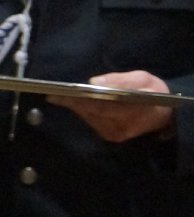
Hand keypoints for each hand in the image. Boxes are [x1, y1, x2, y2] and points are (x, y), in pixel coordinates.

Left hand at [50, 70, 176, 141]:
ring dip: (74, 107)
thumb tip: (94, 82)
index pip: (102, 106)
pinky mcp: (110, 136)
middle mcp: (122, 126)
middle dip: (72, 103)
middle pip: (91, 112)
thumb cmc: (153, 93)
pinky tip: (73, 104)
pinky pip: (91, 122)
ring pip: (89, 118)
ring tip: (58, 97)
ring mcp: (115, 134)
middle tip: (52, 94)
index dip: (80, 99)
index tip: (61, 93)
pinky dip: (82, 112)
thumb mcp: (144, 79)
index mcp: (134, 111)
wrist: (163, 114)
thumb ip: (121, 80)